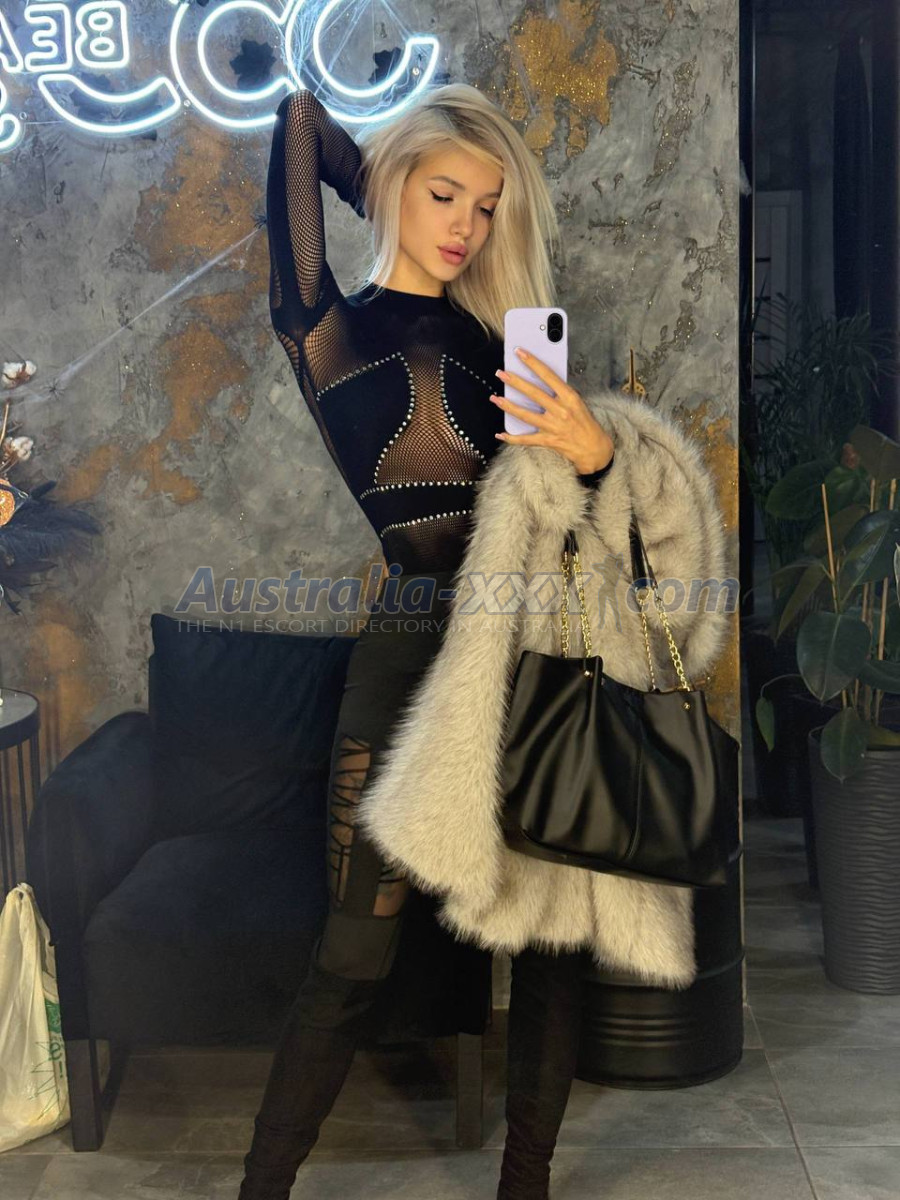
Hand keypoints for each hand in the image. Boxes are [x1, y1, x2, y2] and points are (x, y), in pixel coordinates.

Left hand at [489, 348, 613, 473]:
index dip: (532, 363)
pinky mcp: (548, 440)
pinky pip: (526, 439)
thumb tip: (540, 380)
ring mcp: (553, 426)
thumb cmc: (585, 422)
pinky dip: (512, 438)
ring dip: (508, 406)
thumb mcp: (577, 401)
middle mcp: (560, 411)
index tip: (520, 353)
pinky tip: (500, 434)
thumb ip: (560, 392)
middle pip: (533, 393)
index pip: (548, 375)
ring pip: (525, 415)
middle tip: (501, 373)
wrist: (594, 448)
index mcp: (569, 397)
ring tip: (495, 398)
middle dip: (515, 382)